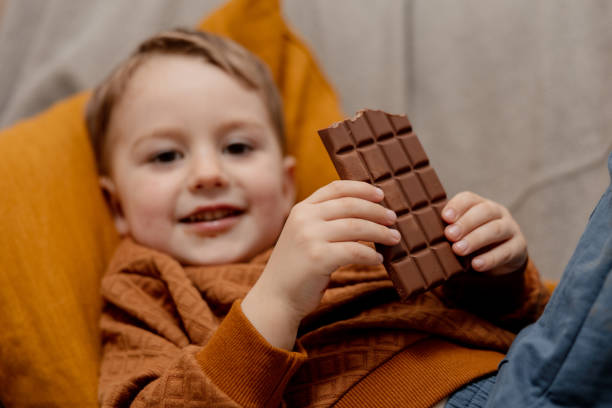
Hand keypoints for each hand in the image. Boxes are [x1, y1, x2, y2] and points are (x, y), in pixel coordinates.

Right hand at [242, 180, 398, 348]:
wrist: (276, 297)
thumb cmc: (297, 268)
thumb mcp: (304, 235)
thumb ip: (324, 221)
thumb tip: (367, 214)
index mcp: (302, 209)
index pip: (336, 188)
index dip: (361, 188)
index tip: (380, 194)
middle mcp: (304, 218)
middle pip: (350, 205)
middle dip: (377, 211)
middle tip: (393, 219)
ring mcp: (310, 237)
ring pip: (356, 227)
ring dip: (380, 232)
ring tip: (394, 238)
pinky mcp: (318, 258)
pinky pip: (355, 251)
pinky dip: (371, 255)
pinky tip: (378, 260)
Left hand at [442, 191, 526, 275]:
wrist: (501, 257)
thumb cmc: (471, 240)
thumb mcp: (460, 234)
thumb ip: (447, 230)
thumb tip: (422, 236)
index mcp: (479, 204)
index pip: (469, 198)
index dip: (457, 206)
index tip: (445, 217)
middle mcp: (496, 212)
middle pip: (484, 211)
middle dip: (465, 223)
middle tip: (449, 235)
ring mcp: (510, 228)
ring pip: (496, 229)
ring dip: (476, 239)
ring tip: (458, 250)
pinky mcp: (518, 247)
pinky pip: (506, 251)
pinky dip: (490, 258)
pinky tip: (476, 265)